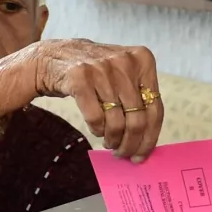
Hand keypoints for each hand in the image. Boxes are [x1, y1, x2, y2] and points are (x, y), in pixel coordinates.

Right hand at [29, 39, 163, 161]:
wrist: (56, 56)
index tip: (142, 155)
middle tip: (123, 153)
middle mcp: (125, 62)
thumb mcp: (124, 75)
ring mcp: (102, 69)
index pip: (155, 109)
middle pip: (137, 119)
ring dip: (112, 140)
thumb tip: (147, 140)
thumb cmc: (97, 73)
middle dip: (130, 144)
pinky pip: (95, 119)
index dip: (150, 138)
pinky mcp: (80, 78)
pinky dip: (97, 130)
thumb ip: (140, 99)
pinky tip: (97, 129)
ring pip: (116, 122)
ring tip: (109, 142)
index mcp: (143, 60)